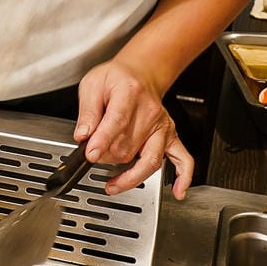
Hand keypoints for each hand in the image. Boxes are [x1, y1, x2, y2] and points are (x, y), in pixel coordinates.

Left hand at [73, 58, 193, 199]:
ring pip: (150, 160)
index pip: (118, 121)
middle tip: (94, 155)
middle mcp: (150, 112)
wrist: (140, 74)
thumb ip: (87, 111)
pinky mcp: (171, 137)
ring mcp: (163, 126)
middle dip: (107, 157)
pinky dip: (183, 177)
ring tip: (113, 184)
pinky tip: (177, 191)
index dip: (103, 141)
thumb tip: (83, 136)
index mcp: (129, 93)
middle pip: (129, 147)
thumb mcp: (93, 84)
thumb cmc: (116, 79)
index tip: (90, 154)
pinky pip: (183, 159)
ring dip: (130, 176)